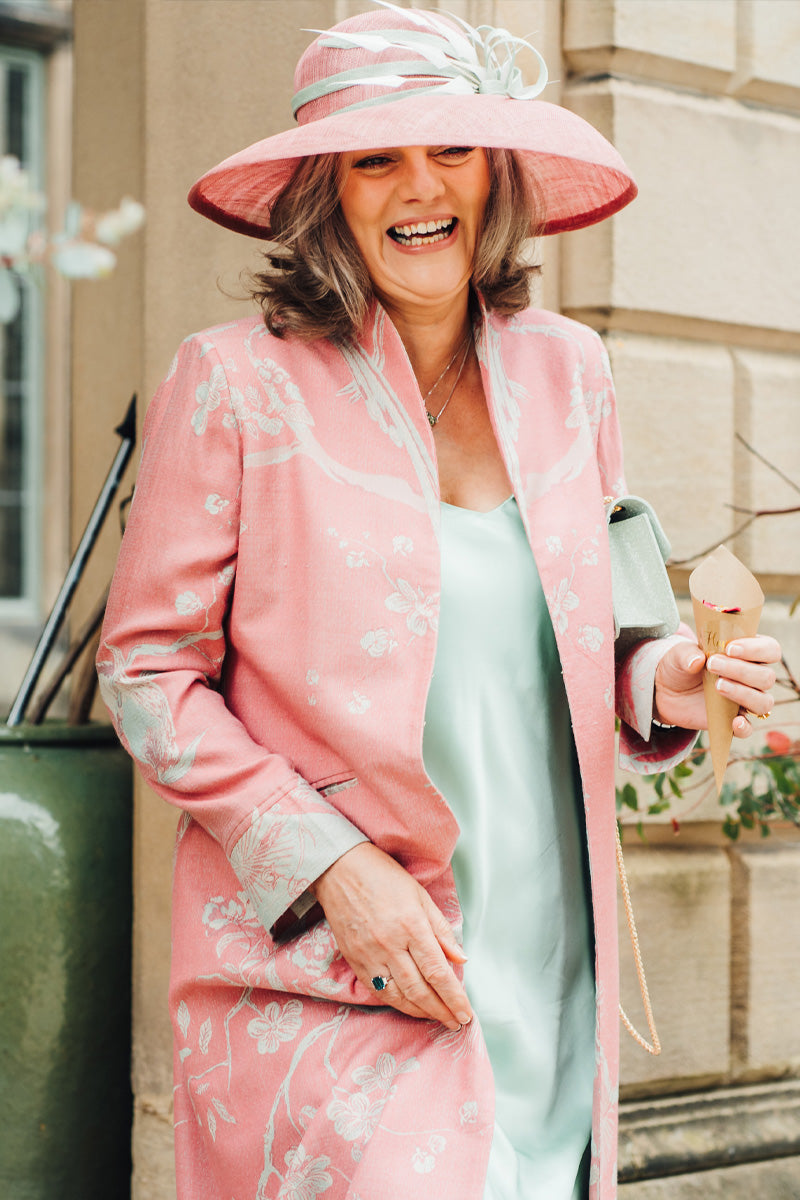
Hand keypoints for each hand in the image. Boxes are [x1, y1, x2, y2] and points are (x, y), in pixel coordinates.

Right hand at [309, 842, 471, 1030]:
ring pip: (400, 995)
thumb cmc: (384, 876)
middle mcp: (391, 944)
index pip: (438, 971)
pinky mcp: (355, 960)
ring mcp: (370, 955)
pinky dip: (397, 1004)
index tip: (466, 1012)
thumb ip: (441, 930)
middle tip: (456, 1022)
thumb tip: (461, 959)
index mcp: (412, 925)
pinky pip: (378, 990)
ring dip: (422, 1012)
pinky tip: (410, 1008)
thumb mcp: (420, 896)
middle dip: (442, 1010)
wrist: (340, 869)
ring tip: (438, 1019)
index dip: (454, 996)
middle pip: (421, 989)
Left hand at [654, 635, 780, 736]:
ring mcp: (744, 701)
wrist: (666, 689)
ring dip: (743, 693)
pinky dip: (744, 727)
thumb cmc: (680, 665)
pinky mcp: (732, 720)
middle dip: (741, 670)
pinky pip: (748, 729)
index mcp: (747, 654)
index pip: (770, 649)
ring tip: (717, 686)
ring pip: (763, 702)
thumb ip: (687, 654)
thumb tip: (697, 661)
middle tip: (713, 664)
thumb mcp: (679, 654)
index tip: (730, 648)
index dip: (756, 649)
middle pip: (766, 677)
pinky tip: (734, 721)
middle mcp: (752, 678)